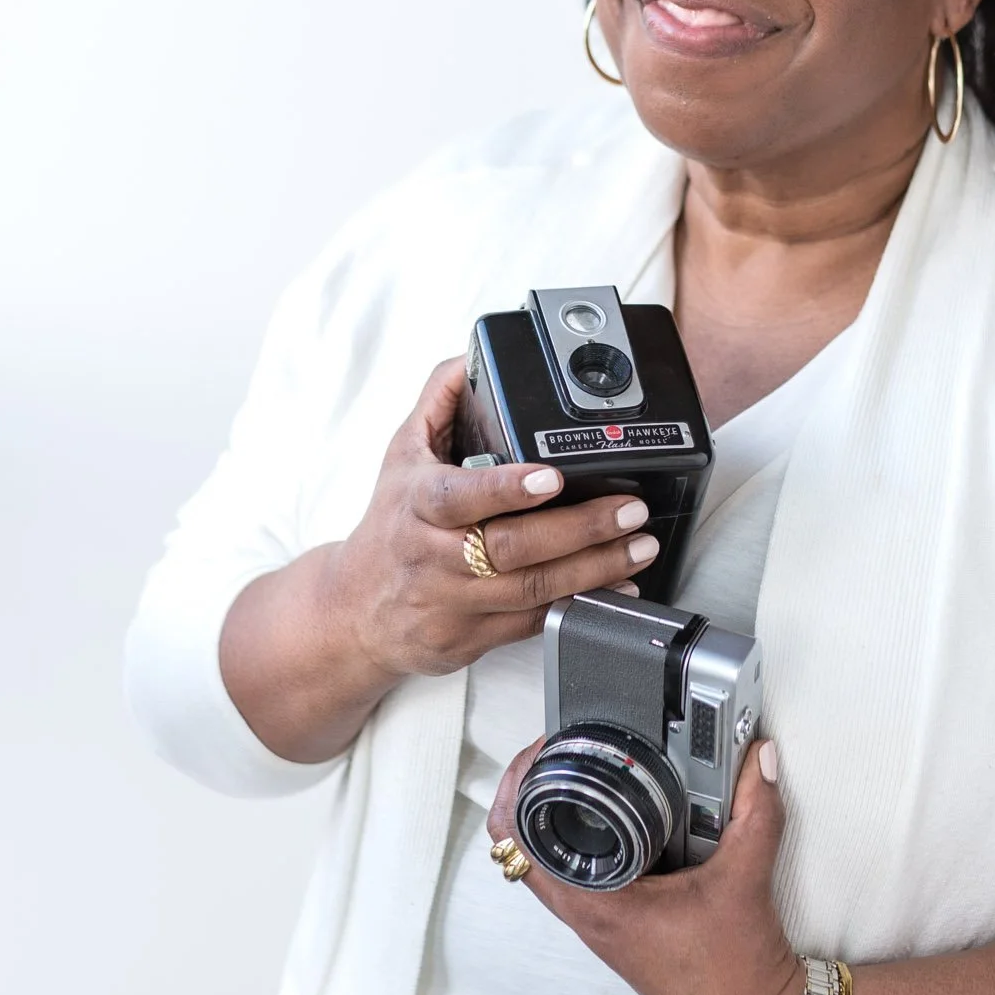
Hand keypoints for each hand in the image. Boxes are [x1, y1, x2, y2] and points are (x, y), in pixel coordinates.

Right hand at [220, 359, 659, 761]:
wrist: (355, 610)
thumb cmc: (390, 526)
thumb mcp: (401, 457)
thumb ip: (438, 404)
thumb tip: (470, 356)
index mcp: (417, 504)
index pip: (460, 495)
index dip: (507, 487)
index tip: (553, 476)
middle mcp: (433, 556)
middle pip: (511, 547)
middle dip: (580, 528)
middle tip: (630, 509)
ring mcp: (453, 602)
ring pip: (531, 590)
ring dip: (594, 568)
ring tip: (639, 545)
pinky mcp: (471, 638)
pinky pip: (534, 623)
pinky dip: (581, 604)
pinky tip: (618, 586)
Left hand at [487, 733, 802, 994]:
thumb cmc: (734, 976)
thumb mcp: (746, 879)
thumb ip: (756, 810)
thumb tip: (759, 760)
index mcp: (597, 904)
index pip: (521, 841)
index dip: (519, 786)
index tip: (542, 748)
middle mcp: (588, 915)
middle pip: (525, 847)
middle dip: (531, 793)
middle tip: (557, 753)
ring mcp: (601, 923)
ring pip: (552, 864)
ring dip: (555, 820)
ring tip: (583, 776)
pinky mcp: (621, 926)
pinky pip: (585, 878)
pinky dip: (590, 844)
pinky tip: (625, 820)